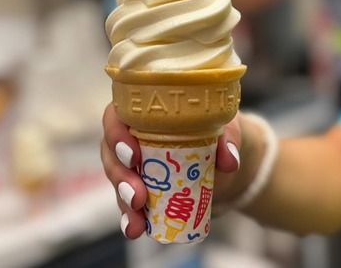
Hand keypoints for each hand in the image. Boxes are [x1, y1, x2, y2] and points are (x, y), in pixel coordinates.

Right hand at [100, 104, 249, 238]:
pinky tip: (134, 229)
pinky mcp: (138, 188)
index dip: (117, 135)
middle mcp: (130, 136)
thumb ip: (227, 138)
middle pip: (111, 153)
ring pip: (117, 180)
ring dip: (123, 201)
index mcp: (142, 111)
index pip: (116, 116)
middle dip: (121, 176)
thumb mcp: (224, 129)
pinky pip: (127, 203)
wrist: (221, 161)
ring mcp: (131, 165)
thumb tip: (229, 160)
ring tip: (136, 220)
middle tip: (138, 195)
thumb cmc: (215, 131)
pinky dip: (130, 218)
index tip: (133, 154)